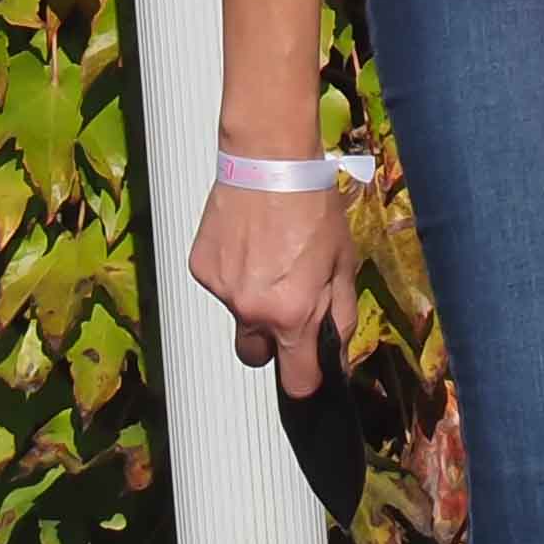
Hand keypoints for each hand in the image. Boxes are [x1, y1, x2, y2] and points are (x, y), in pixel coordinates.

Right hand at [187, 156, 354, 399]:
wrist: (269, 162)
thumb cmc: (311, 206)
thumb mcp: (342, 263)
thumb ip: (339, 314)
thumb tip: (339, 350)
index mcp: (292, 314)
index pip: (297, 381)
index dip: (308, 377)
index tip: (312, 365)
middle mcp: (251, 310)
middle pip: (256, 357)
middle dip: (272, 343)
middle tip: (288, 307)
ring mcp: (222, 291)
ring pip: (238, 316)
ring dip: (253, 301)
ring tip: (268, 258)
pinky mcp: (201, 269)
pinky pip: (221, 288)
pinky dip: (234, 275)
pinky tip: (248, 244)